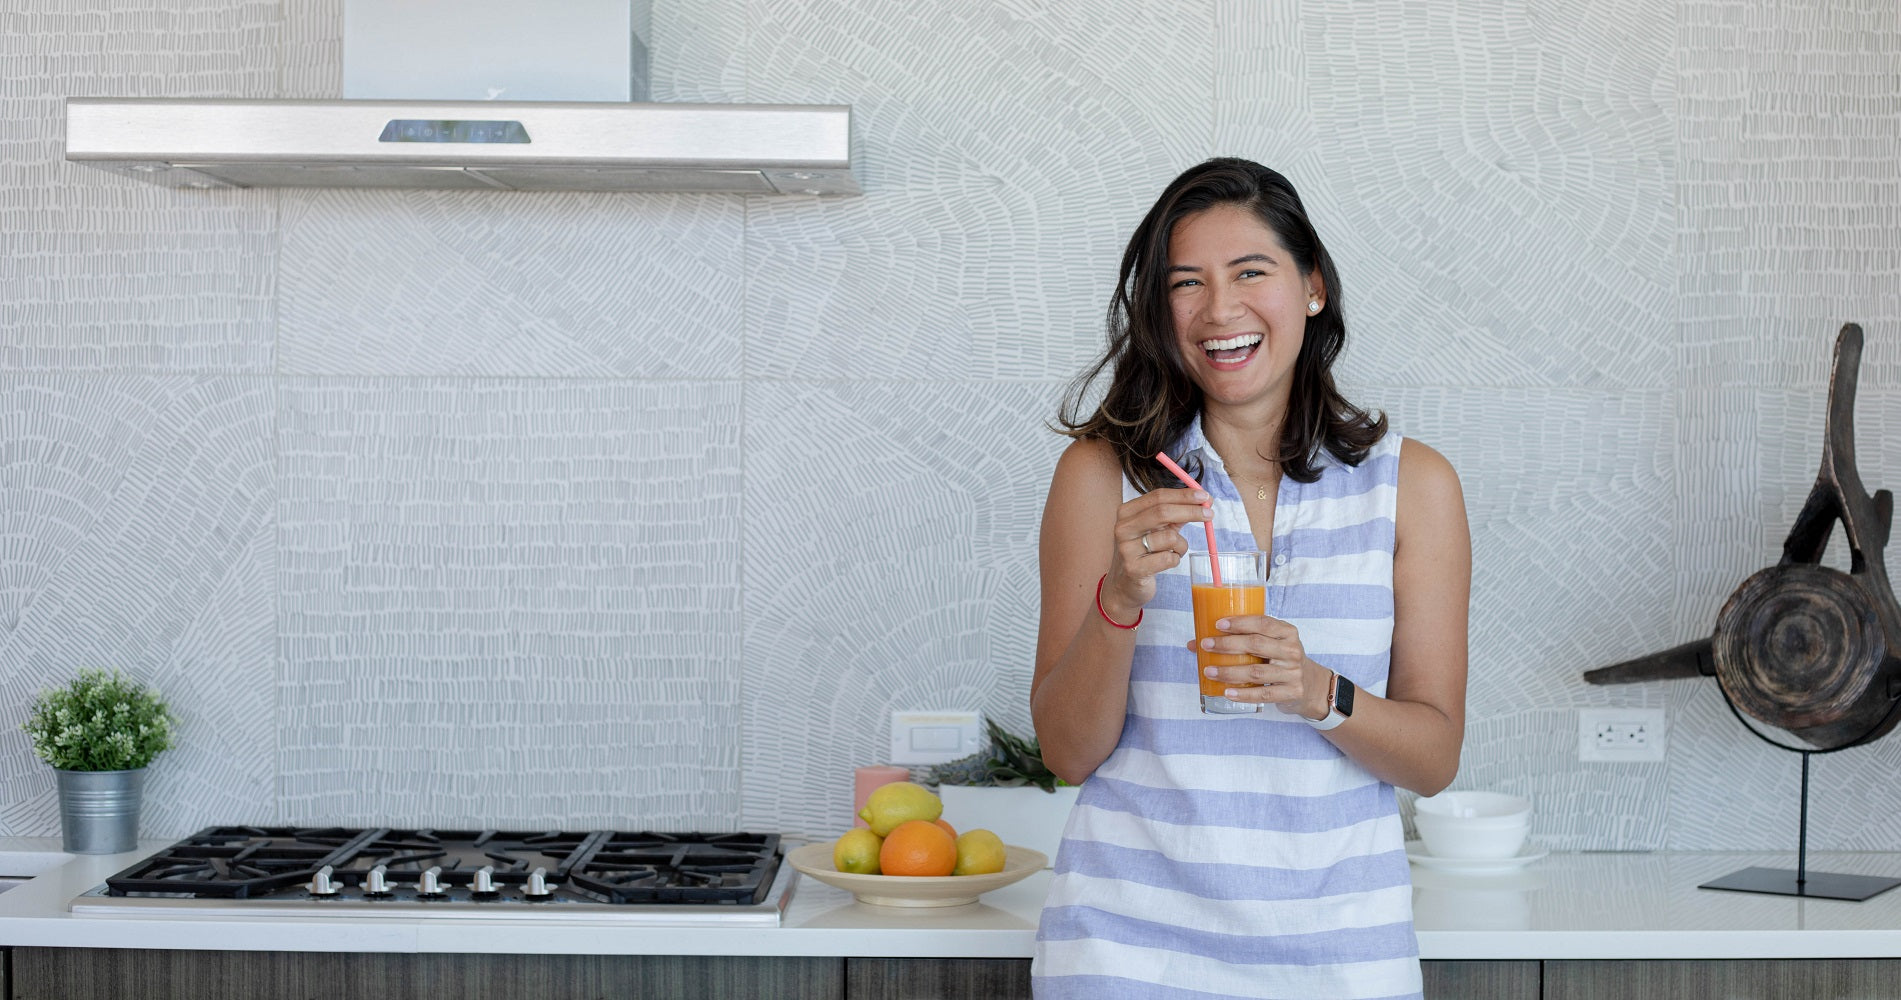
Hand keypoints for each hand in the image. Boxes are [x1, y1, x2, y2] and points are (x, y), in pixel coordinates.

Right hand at [1099, 487, 1210, 622]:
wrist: (1124, 585)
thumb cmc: (1145, 552)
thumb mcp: (1158, 529)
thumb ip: (1179, 513)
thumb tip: (1206, 499)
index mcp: (1127, 512)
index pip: (1158, 496)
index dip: (1183, 495)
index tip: (1204, 495)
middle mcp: (1123, 528)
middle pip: (1163, 512)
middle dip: (1190, 511)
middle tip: (1209, 514)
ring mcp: (1126, 549)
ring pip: (1169, 537)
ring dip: (1181, 545)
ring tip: (1175, 551)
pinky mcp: (1134, 569)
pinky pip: (1169, 558)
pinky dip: (1175, 559)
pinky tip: (1167, 562)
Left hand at [1188, 615, 1331, 719]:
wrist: (1311, 685)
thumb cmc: (1280, 659)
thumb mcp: (1269, 644)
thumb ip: (1240, 640)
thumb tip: (1195, 643)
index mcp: (1287, 632)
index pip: (1263, 623)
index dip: (1240, 623)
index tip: (1218, 624)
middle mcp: (1292, 650)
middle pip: (1257, 644)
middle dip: (1228, 644)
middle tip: (1206, 645)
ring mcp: (1293, 673)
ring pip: (1256, 672)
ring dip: (1229, 672)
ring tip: (1209, 671)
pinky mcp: (1291, 692)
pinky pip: (1263, 694)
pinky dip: (1243, 694)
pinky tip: (1227, 692)